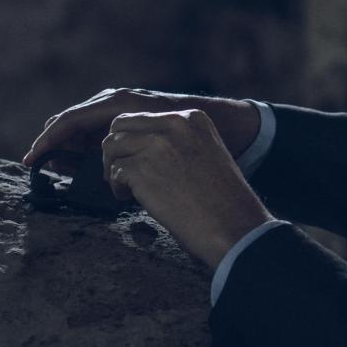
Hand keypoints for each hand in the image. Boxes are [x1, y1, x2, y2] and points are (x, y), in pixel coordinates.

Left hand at [22, 89, 272, 267]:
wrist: (235, 227)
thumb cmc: (222, 202)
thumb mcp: (206, 156)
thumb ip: (177, 144)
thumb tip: (141, 151)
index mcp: (192, 118)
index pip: (141, 118)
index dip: (128, 140)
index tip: (125, 157)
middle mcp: (173, 124)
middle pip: (120, 127)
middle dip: (114, 151)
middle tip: (121, 174)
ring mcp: (156, 145)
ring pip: (111, 148)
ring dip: (114, 169)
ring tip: (128, 189)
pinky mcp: (142, 169)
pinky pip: (114, 172)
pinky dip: (118, 187)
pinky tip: (132, 199)